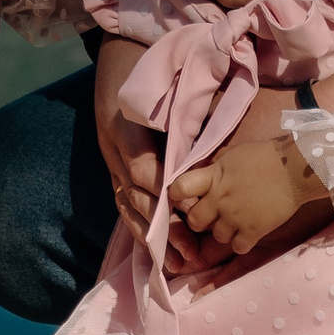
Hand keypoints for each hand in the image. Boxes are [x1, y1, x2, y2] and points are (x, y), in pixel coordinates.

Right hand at [92, 40, 229, 273]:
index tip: (187, 206)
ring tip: (179, 263)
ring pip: (130, 210)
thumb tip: (220, 114)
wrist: (117, 71)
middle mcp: (115, 152)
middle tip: (192, 248)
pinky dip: (143, 235)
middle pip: (138, 197)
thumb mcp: (169, 83)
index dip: (164, 190)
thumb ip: (191, 103)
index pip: (142, 167)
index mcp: (125, 127)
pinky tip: (160, 257)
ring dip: (155, 240)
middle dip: (165, 227)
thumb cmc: (152, 76)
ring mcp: (113, 167)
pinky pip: (127, 212)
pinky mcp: (117, 179)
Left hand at [167, 133, 328, 255]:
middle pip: (194, 221)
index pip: (179, 188)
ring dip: (223, 232)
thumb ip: (215, 166)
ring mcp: (236, 217)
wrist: (296, 168)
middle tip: (211, 215)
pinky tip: (248, 232)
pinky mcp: (254, 230)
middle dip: (200, 220)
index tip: (183, 196)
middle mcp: (220, 199)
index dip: (177, 195)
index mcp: (213, 176)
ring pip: (216, 237)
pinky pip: (238, 248)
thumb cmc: (266, 156)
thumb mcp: (233, 153)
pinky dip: (241, 243)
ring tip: (235, 222)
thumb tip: (203, 172)